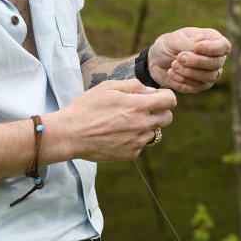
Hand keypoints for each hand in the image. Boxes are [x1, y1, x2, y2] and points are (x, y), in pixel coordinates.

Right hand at [52, 79, 175, 162]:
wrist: (70, 134)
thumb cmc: (87, 107)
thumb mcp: (107, 87)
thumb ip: (133, 86)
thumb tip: (150, 90)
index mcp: (137, 105)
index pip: (170, 100)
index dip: (166, 96)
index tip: (158, 97)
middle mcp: (141, 124)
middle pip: (167, 118)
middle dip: (159, 111)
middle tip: (142, 109)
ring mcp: (137, 142)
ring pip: (155, 132)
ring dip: (146, 126)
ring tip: (124, 123)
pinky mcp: (131, 154)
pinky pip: (141, 145)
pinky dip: (134, 139)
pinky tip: (117, 134)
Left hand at [148, 27, 229, 93]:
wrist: (156, 61)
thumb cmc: (168, 45)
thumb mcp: (175, 39)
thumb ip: (189, 42)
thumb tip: (202, 41)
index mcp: (212, 39)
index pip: (224, 46)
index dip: (212, 49)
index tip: (195, 48)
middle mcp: (215, 56)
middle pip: (217, 63)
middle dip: (197, 61)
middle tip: (179, 57)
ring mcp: (210, 72)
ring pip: (210, 76)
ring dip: (190, 72)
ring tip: (173, 65)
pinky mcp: (201, 84)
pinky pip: (199, 86)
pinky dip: (184, 79)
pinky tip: (171, 72)